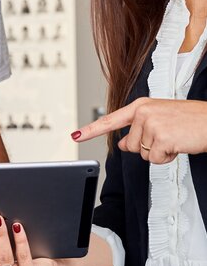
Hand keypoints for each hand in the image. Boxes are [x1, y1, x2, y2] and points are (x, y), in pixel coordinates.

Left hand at [71, 97, 206, 162]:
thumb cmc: (189, 120)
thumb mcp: (160, 119)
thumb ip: (139, 129)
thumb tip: (123, 144)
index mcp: (141, 106)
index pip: (111, 120)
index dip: (91, 130)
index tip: (75, 135)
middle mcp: (142, 113)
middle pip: (130, 146)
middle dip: (148, 147)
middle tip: (168, 135)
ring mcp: (151, 124)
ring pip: (143, 154)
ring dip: (159, 152)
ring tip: (175, 138)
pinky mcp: (161, 138)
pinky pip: (155, 160)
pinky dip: (167, 158)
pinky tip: (178, 144)